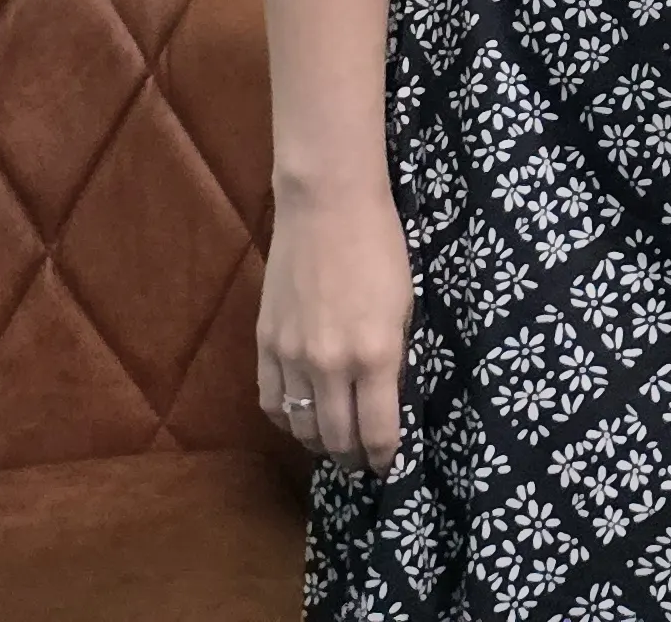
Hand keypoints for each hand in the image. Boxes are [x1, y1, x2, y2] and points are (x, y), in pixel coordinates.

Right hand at [257, 179, 413, 473]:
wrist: (328, 206)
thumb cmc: (380, 246)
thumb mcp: (404, 304)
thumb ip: (393, 355)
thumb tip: (387, 396)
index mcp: (375, 354)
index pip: (377, 431)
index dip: (384, 456)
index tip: (389, 464)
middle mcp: (330, 365)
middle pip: (336, 436)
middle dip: (351, 456)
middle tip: (360, 461)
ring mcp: (292, 356)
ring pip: (299, 425)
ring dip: (316, 442)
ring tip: (331, 445)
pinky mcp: (266, 343)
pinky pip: (270, 399)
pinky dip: (284, 418)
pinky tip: (297, 419)